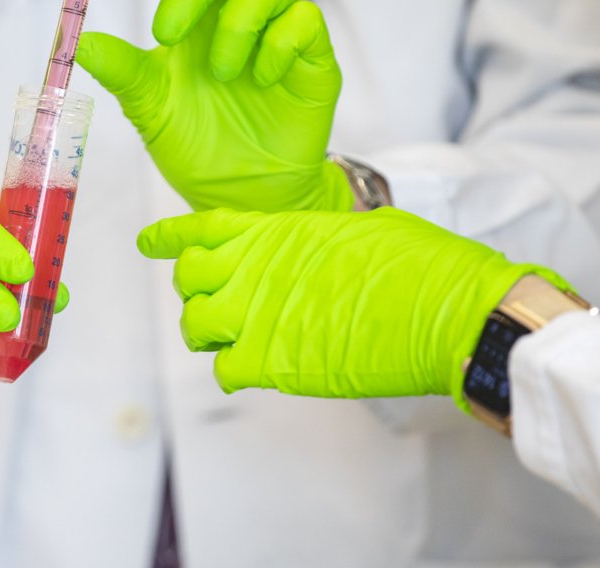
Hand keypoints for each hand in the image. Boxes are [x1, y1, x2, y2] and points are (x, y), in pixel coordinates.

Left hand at [76, 0, 350, 213]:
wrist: (244, 195)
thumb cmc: (197, 142)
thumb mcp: (151, 109)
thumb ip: (124, 74)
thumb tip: (80, 43)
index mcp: (195, 9)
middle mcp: (236, 9)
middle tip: (165, 33)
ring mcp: (278, 30)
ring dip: (235, 24)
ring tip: (222, 73)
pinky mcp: (314, 57)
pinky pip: (304, 21)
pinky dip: (277, 45)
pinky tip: (261, 79)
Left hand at [138, 208, 569, 401]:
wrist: (449, 309)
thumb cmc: (423, 265)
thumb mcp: (363, 230)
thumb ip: (321, 241)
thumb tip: (322, 249)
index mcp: (281, 230)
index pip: (204, 228)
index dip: (171, 236)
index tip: (150, 242)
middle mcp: (259, 267)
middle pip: (189, 278)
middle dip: (196, 291)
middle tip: (217, 305)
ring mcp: (261, 314)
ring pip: (195, 325)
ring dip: (209, 335)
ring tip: (233, 341)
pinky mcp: (274, 361)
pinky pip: (224, 370)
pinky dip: (232, 373)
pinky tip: (253, 371)